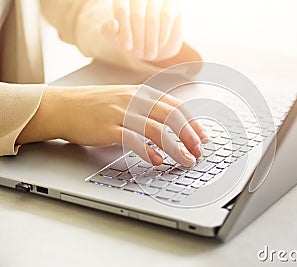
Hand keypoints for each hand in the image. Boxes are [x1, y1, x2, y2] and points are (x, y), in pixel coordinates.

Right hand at [16, 85, 208, 166]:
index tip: (203, 137)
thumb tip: (170, 124)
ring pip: (157, 130)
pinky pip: (134, 139)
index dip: (192, 123)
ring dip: (175, 147)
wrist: (63, 106)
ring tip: (185, 160)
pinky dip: (148, 151)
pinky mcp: (108, 127)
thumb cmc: (95, 106)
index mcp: (142, 93)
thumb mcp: (125, 99)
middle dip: (189, 136)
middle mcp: (135, 100)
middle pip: (171, 117)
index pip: (175, 106)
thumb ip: (146, 108)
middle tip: (199, 151)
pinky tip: (157, 161)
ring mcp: (121, 113)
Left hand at [101, 0, 183, 60]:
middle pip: (137, 15)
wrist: (156, 39)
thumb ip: (108, 30)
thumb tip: (113, 24)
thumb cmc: (132, 34)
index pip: (121, 10)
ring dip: (150, 40)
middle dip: (138, 38)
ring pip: (152, 17)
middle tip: (138, 54)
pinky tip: (160, 44)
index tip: (126, 48)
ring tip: (149, 55)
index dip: (124, 30)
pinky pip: (166, 16)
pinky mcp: (173, 2)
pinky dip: (162, 34)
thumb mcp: (117, 36)